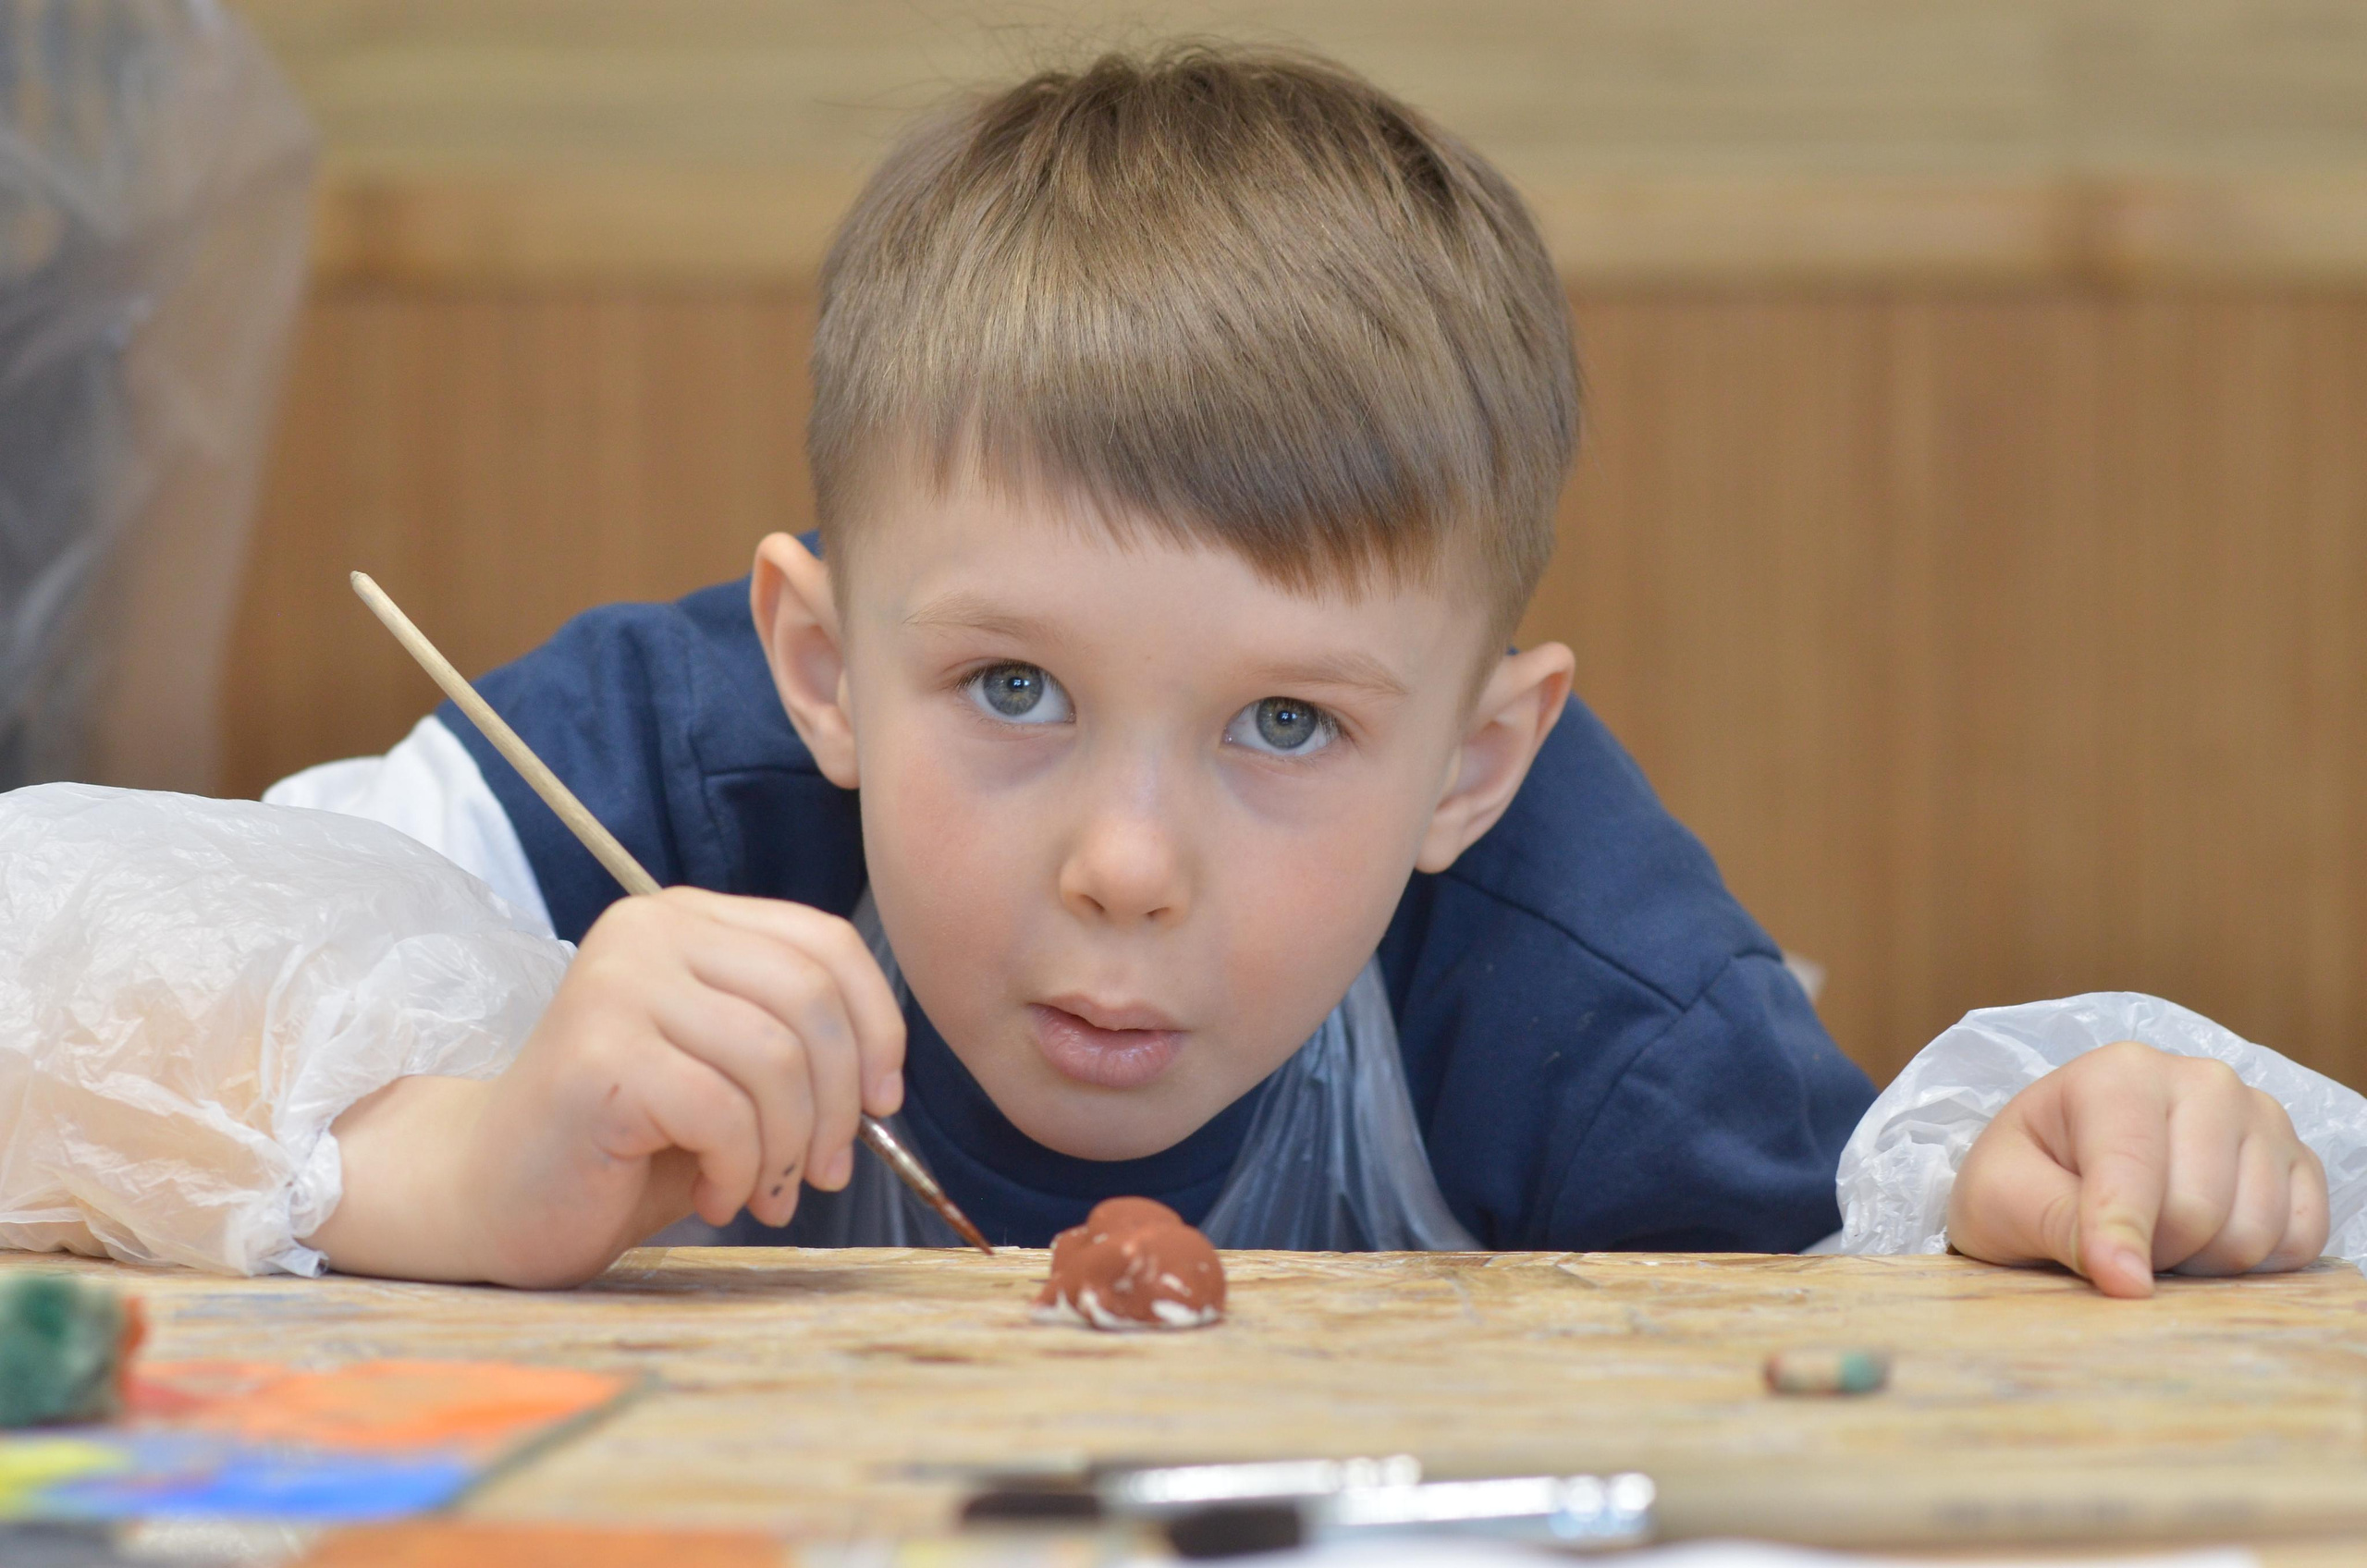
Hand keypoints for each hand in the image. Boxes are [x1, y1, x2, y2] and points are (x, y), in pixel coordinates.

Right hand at [309, 888, 904, 1286]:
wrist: (493, 1192)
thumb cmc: (627, 1140)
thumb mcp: (729, 1070)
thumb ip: (797, 1043)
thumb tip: (885, 1078)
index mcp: (686, 918)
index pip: (825, 943)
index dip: (877, 1024)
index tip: (882, 1101)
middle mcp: (649, 930)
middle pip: (810, 998)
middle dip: (840, 1100)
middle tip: (826, 1171)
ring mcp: (617, 985)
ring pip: (774, 1059)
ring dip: (789, 1146)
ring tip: (764, 1192)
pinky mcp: (597, 1055)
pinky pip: (723, 1113)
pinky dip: (739, 1169)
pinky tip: (714, 1198)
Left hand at [1946, 1040, 2328, 1297]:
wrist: (2057, 1174)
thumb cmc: (2020, 1182)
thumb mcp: (1996, 1199)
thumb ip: (2053, 1223)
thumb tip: (2128, 1278)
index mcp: (2119, 1074)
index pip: (2135, 1169)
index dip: (2120, 1238)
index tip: (2114, 1283)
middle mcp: (2202, 1081)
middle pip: (2199, 1211)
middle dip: (2152, 1250)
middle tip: (2112, 1241)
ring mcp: (2261, 1116)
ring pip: (2253, 1232)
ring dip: (2199, 1261)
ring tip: (2153, 1234)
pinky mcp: (2300, 1160)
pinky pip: (2299, 1241)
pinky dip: (2252, 1264)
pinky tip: (2203, 1240)